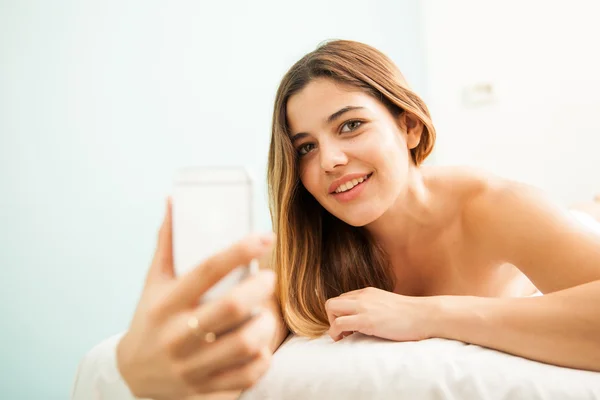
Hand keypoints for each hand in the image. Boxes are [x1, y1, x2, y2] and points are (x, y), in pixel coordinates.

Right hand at [116, 200, 276, 399]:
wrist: (132, 374)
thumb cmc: (150, 317)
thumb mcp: (153, 281)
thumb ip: (167, 243)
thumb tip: (174, 200)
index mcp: (166, 303)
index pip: (207, 270)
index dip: (240, 250)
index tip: (265, 237)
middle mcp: (176, 336)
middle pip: (230, 307)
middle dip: (260, 288)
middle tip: (270, 279)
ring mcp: (191, 367)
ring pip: (244, 344)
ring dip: (266, 325)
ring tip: (269, 313)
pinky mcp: (204, 390)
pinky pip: (246, 376)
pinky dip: (262, 359)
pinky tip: (263, 346)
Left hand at [325, 287, 437, 341]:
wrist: (426, 315)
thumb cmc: (412, 316)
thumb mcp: (389, 306)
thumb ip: (376, 308)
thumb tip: (370, 321)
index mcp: (368, 292)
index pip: (342, 299)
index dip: (342, 314)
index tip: (350, 327)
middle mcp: (362, 296)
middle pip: (332, 302)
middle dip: (332, 319)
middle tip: (345, 333)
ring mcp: (363, 307)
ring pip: (330, 308)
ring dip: (332, 326)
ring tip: (345, 337)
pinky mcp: (365, 320)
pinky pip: (338, 323)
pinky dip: (336, 333)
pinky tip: (346, 340)